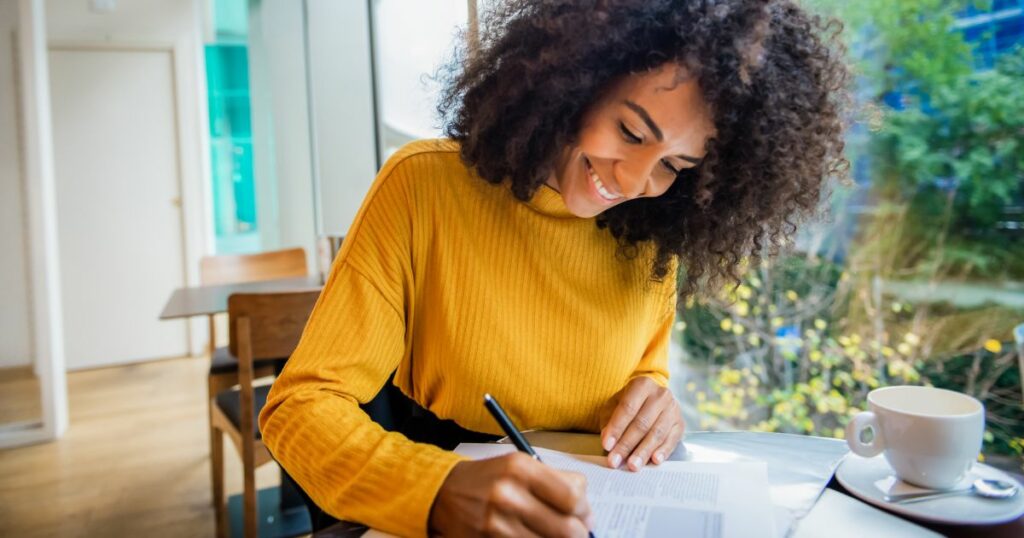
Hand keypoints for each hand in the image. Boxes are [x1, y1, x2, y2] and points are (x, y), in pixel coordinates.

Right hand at [429, 452, 592, 536]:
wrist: (444, 493)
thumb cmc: (487, 479)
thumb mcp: (518, 465)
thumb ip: (554, 481)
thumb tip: (586, 509)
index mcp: (520, 468)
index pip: (572, 496)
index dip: (585, 510)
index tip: (584, 514)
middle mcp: (508, 495)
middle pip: (567, 529)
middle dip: (579, 533)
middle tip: (578, 532)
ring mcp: (498, 523)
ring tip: (553, 533)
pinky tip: (533, 536)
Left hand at [599, 376, 683, 470]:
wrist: (651, 399)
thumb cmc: (629, 404)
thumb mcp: (613, 406)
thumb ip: (609, 421)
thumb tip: (608, 441)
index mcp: (642, 384)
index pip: (628, 408)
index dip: (616, 428)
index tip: (607, 445)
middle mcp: (660, 394)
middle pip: (642, 423)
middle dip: (627, 444)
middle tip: (616, 460)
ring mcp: (673, 409)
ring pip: (657, 433)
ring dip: (643, 452)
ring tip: (632, 465)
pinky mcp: (680, 424)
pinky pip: (671, 440)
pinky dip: (662, 452)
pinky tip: (654, 460)